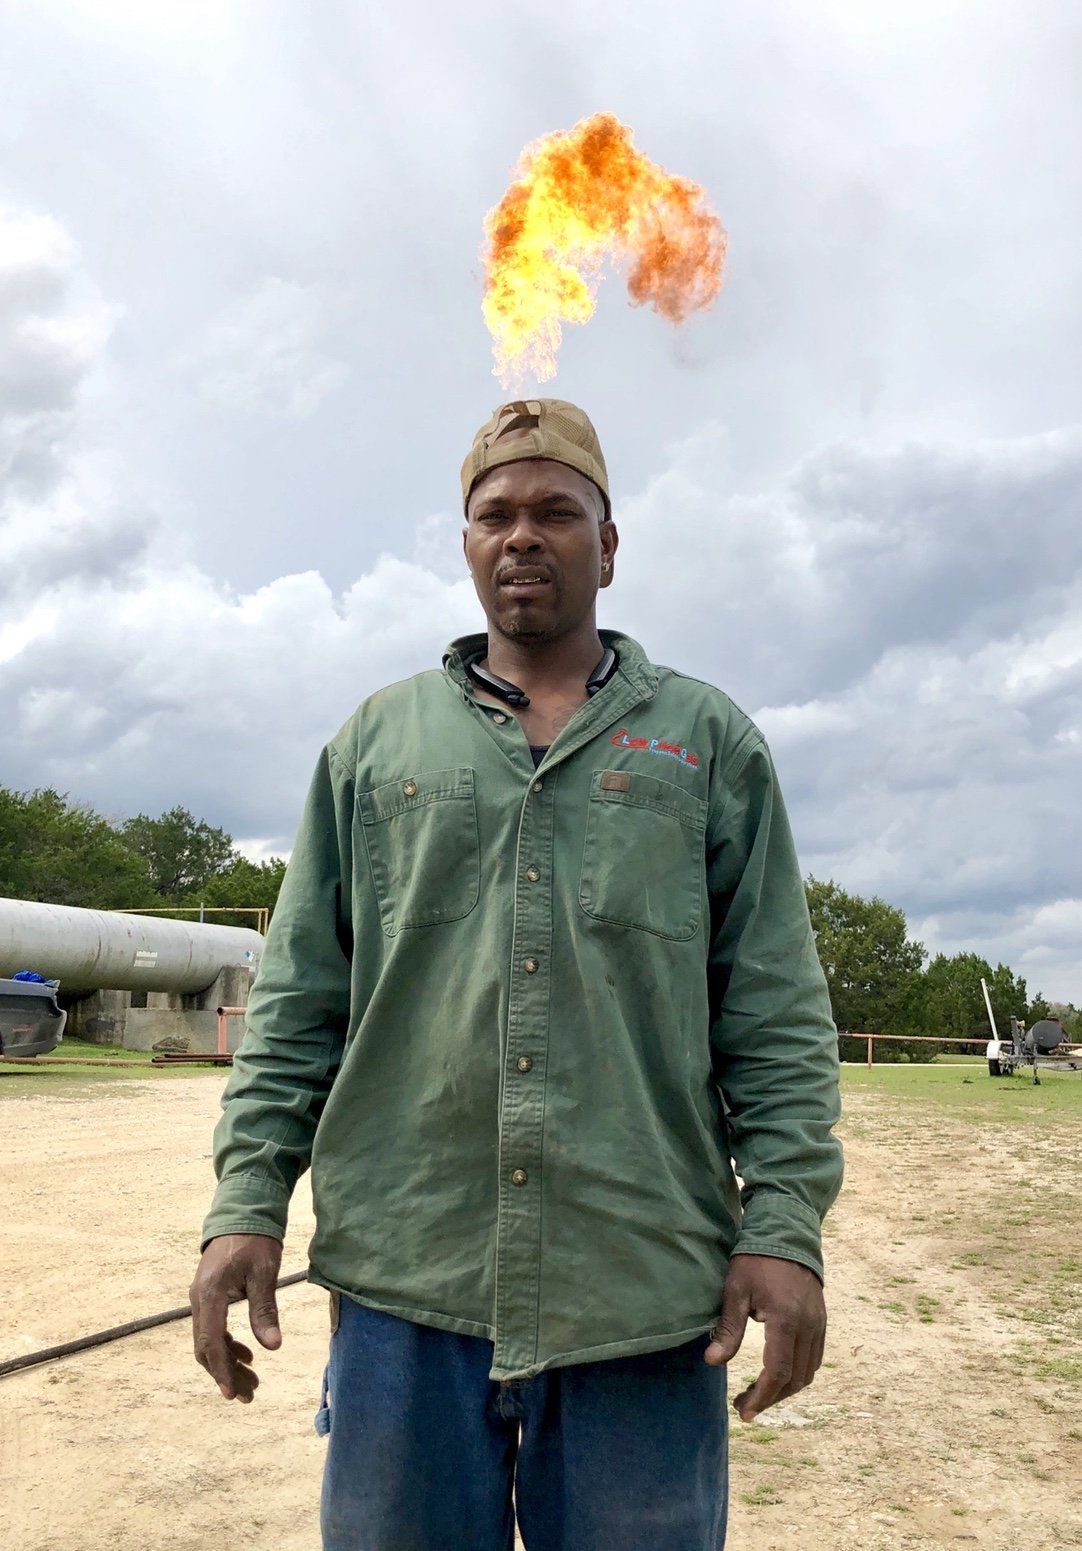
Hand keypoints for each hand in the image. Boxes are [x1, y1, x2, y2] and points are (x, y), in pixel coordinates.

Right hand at [189, 1233, 282, 1402]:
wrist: (242, 1213)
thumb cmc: (255, 1240)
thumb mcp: (264, 1273)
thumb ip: (265, 1310)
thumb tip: (273, 1346)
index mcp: (210, 1295)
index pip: (212, 1343)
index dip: (222, 1371)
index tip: (233, 1394)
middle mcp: (198, 1300)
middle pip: (206, 1348)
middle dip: (226, 1374)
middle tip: (249, 1395)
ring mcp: (200, 1298)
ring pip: (208, 1341)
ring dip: (228, 1363)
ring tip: (252, 1381)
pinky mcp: (208, 1296)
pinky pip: (212, 1329)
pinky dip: (227, 1346)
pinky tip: (247, 1355)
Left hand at [703, 1253, 825, 1421]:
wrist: (786, 1234)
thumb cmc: (756, 1260)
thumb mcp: (736, 1290)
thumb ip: (728, 1328)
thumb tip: (712, 1361)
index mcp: (786, 1321)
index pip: (777, 1373)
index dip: (761, 1396)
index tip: (743, 1410)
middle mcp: (808, 1327)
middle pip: (795, 1379)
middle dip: (770, 1398)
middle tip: (745, 1404)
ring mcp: (819, 1324)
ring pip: (809, 1372)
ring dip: (785, 1388)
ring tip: (760, 1393)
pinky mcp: (821, 1320)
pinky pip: (815, 1358)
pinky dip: (799, 1373)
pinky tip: (779, 1373)